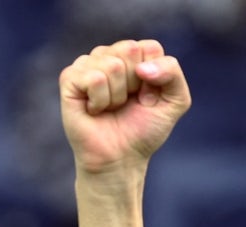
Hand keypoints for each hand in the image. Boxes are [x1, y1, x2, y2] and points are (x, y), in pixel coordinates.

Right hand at [58, 38, 190, 175]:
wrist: (121, 159)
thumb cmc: (144, 130)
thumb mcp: (176, 102)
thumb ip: (173, 74)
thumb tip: (142, 68)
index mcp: (134, 57)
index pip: (150, 47)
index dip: (155, 77)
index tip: (148, 98)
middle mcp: (110, 55)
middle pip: (130, 50)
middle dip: (135, 84)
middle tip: (128, 103)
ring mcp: (88, 64)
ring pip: (112, 64)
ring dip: (118, 96)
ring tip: (111, 108)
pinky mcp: (70, 78)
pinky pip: (94, 78)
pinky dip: (101, 100)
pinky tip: (95, 110)